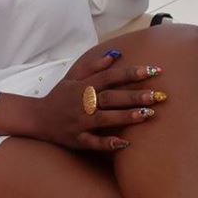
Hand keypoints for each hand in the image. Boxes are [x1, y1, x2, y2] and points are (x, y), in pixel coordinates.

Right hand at [34, 60, 165, 151]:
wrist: (37, 118)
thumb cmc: (59, 96)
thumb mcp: (73, 77)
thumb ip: (93, 66)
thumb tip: (115, 54)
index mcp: (84, 86)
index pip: (110, 77)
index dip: (131, 73)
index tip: (153, 70)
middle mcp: (83, 103)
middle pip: (111, 97)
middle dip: (135, 96)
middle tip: (159, 95)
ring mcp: (80, 122)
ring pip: (105, 118)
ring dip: (126, 116)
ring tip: (148, 114)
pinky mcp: (77, 139)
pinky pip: (93, 142)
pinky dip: (107, 143)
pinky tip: (124, 143)